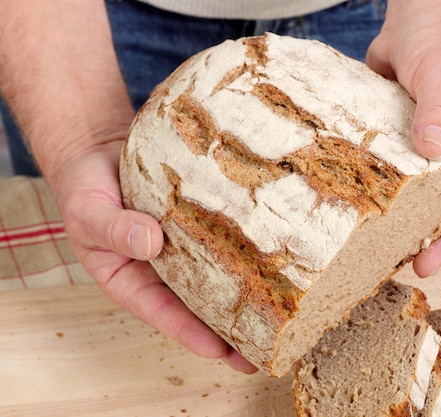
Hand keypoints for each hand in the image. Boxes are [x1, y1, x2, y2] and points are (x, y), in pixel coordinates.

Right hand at [55, 140, 256, 372]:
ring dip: (248, 290)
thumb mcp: (88, 212)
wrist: (101, 149)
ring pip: (220, 272)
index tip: (219, 351)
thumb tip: (151, 243)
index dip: (191, 332)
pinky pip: (226, 233)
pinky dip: (248, 245)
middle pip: (200, 302)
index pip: (163, 312)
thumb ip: (112, 229)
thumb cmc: (85, 188)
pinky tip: (275, 254)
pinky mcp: (203, 217)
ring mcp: (188, 243)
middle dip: (231, 328)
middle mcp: (165, 267)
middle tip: (264, 348)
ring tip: (281, 313)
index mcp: (132, 279)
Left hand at [366, 0, 440, 275]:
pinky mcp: (406, 141)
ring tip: (392, 251)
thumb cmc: (440, 41)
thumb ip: (440, 115)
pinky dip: (392, 197)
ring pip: (430, 195)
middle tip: (419, 265)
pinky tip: (370, 213)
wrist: (413, 17)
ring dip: (416, 223)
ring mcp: (434, 147)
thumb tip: (435, 154)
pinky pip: (402, 175)